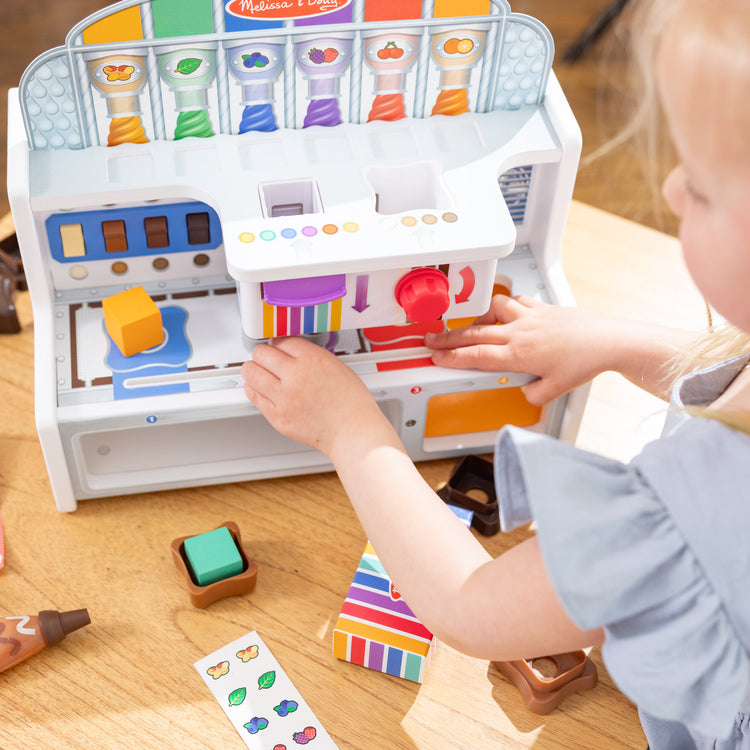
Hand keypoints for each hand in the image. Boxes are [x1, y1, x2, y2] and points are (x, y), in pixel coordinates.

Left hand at [241, 336, 394, 458]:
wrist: (352, 431)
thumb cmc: (351, 403)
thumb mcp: (337, 366)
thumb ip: (311, 356)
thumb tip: (292, 352)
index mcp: (313, 359)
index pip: (281, 340)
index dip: (278, 343)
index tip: (278, 347)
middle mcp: (295, 376)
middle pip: (261, 353)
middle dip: (263, 354)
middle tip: (266, 358)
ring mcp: (284, 397)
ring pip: (250, 372)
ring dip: (253, 369)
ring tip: (259, 371)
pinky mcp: (277, 416)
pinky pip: (253, 395)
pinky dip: (254, 388)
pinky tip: (261, 388)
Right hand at [425, 295, 616, 404]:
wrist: (605, 341)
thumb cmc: (583, 363)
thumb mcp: (553, 390)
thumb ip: (533, 393)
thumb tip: (524, 390)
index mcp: (517, 356)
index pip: (474, 357)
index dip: (451, 357)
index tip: (435, 357)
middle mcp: (518, 333)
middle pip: (473, 334)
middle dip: (448, 338)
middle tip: (432, 339)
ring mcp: (528, 317)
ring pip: (492, 310)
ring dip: (479, 318)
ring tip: (473, 326)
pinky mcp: (541, 307)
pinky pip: (515, 301)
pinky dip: (506, 307)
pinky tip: (506, 313)